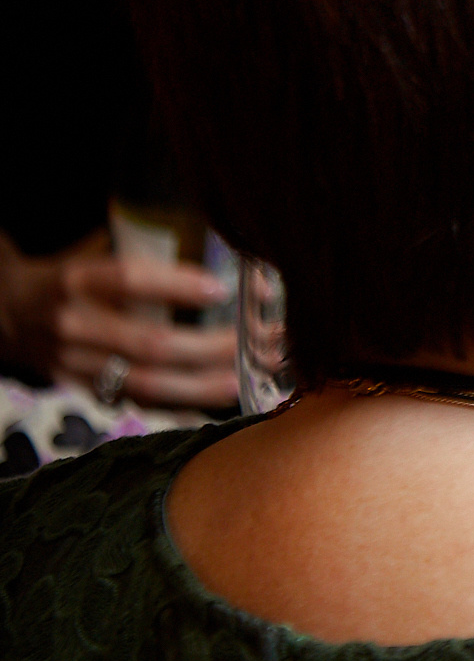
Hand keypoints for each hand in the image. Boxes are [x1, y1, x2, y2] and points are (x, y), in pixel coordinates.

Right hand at [0, 238, 236, 406]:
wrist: (4, 315)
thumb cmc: (70, 278)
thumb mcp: (94, 254)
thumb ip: (146, 257)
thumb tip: (229, 260)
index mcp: (77, 279)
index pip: (127, 279)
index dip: (176, 286)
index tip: (223, 289)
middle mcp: (74, 323)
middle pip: (150, 342)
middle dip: (213, 345)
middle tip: (260, 340)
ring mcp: (76, 364)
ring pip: (148, 382)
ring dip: (206, 383)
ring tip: (249, 376)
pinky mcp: (83, 391)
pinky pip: (138, 404)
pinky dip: (182, 406)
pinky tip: (220, 403)